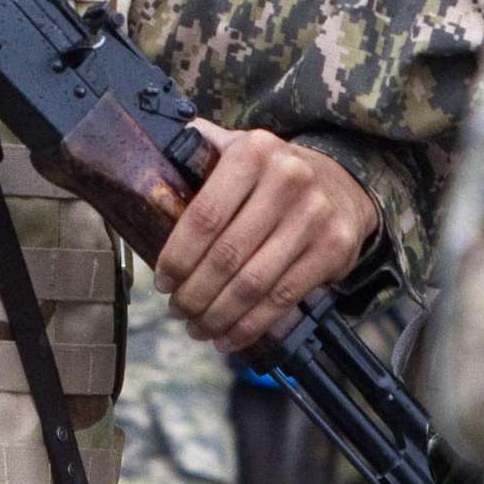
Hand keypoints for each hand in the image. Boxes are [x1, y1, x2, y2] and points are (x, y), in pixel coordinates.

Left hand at [154, 120, 378, 352]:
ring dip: (218, 315)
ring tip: (197, 328)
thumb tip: (141, 159)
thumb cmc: (271, 173)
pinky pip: (283, 298)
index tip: (163, 281)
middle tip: (177, 311)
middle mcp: (288, 179)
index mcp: (253, 151)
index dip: (178, 257)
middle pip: (227, 255)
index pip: (204, 215)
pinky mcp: (335, 249)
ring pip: (253, 283)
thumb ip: (196, 149)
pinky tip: (228, 337)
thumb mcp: (237, 147)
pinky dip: (251, 326)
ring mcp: (315, 215)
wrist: (342, 182)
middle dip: (194, 293)